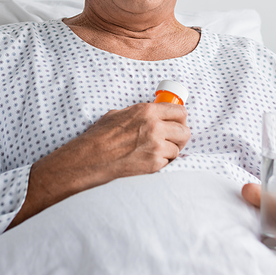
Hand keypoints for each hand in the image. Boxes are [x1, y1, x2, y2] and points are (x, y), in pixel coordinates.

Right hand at [8, 102, 189, 227]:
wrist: (90, 158)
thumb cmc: (100, 136)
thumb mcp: (119, 115)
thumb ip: (140, 114)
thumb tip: (153, 114)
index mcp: (147, 111)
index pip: (180, 111)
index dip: (180, 118)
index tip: (177, 122)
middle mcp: (154, 126)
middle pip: (185, 131)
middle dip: (180, 136)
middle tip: (172, 140)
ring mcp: (155, 146)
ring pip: (178, 149)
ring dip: (170, 151)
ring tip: (157, 152)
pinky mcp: (154, 163)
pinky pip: (168, 162)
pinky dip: (162, 163)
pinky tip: (149, 161)